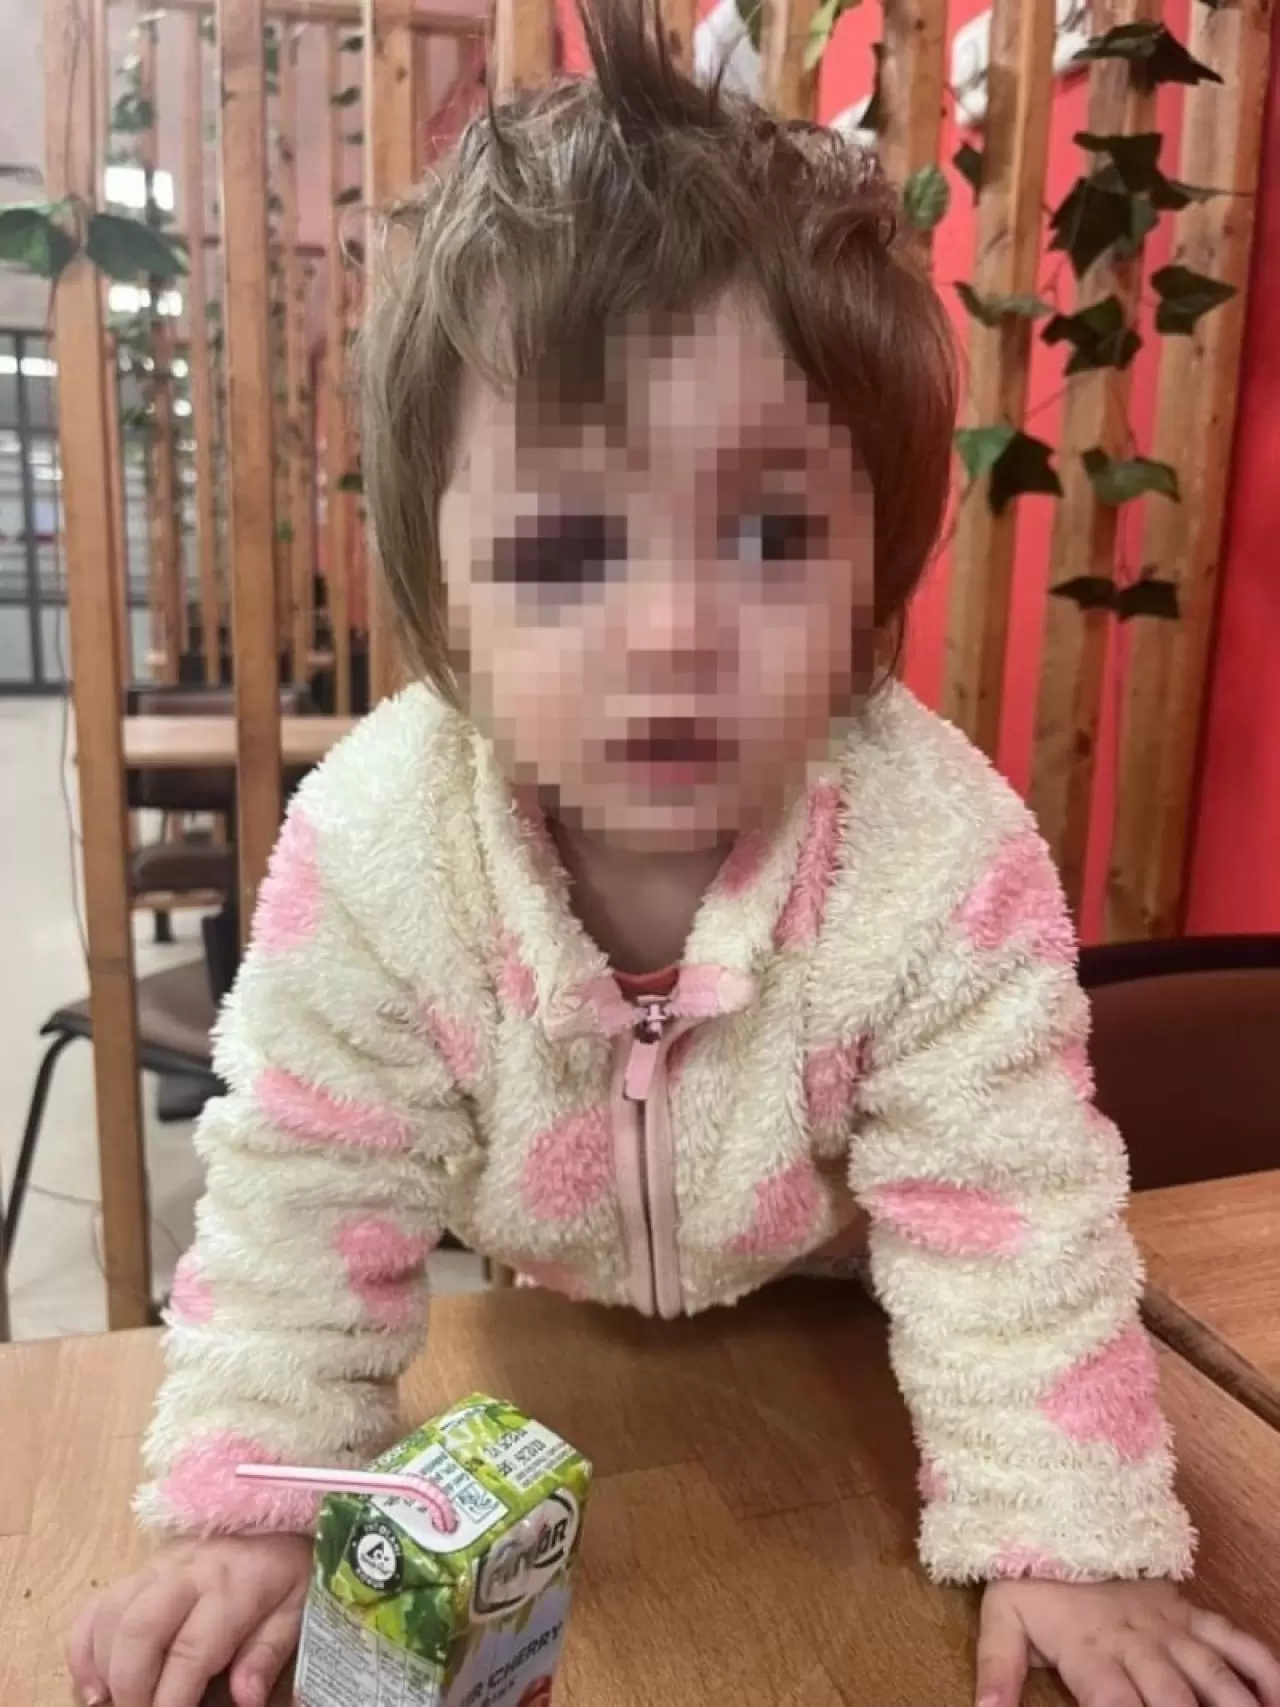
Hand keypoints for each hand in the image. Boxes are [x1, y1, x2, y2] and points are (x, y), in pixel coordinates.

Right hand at [68, 1532, 312, 1706]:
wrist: (278, 1518)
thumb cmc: (286, 1571)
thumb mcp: (295, 1610)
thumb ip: (268, 1654)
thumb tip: (246, 1699)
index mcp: (231, 1587)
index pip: (190, 1648)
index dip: (171, 1696)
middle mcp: (187, 1573)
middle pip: (139, 1629)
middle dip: (130, 1686)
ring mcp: (157, 1568)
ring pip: (112, 1615)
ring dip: (105, 1668)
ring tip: (116, 1702)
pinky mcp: (139, 1569)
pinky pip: (97, 1604)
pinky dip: (85, 1647)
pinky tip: (94, 1684)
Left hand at [976, 1578, 1279, 1706]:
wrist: (1061, 1515)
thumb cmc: (1033, 1579)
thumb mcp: (1002, 1617)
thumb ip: (996, 1667)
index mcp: (1091, 1651)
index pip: (1114, 1704)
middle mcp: (1137, 1643)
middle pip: (1173, 1697)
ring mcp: (1170, 1628)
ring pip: (1213, 1673)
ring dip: (1235, 1705)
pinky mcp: (1191, 1614)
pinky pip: (1235, 1639)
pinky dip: (1264, 1667)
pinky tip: (1279, 1697)